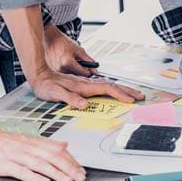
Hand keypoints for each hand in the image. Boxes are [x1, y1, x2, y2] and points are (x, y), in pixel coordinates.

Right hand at [0, 125, 85, 180]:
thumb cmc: (0, 140)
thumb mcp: (26, 139)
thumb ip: (46, 143)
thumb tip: (65, 144)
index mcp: (34, 142)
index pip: (57, 151)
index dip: (71, 160)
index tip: (81, 169)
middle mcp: (28, 148)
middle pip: (52, 157)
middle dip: (69, 168)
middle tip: (80, 177)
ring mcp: (17, 156)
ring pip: (40, 164)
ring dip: (56, 173)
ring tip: (68, 180)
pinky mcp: (5, 165)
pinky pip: (22, 171)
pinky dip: (34, 176)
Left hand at [29, 67, 144, 107]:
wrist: (40, 75)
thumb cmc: (47, 86)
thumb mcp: (56, 93)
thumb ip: (70, 98)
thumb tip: (83, 104)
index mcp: (84, 86)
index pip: (107, 89)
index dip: (119, 95)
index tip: (130, 100)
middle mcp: (88, 83)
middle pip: (113, 85)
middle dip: (128, 91)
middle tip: (141, 96)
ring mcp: (88, 84)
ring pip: (110, 85)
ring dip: (123, 90)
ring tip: (134, 94)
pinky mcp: (86, 85)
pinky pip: (105, 87)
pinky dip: (115, 89)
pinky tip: (117, 92)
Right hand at [44, 24, 95, 76]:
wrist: (50, 40)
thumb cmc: (64, 43)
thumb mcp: (79, 50)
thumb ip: (89, 61)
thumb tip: (96, 71)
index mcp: (68, 62)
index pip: (84, 74)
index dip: (89, 71)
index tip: (90, 69)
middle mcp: (60, 69)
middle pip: (78, 77)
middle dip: (82, 72)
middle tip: (80, 63)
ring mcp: (55, 72)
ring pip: (71, 77)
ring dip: (74, 72)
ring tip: (72, 62)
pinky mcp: (52, 73)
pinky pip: (64, 76)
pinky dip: (68, 72)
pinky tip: (66, 64)